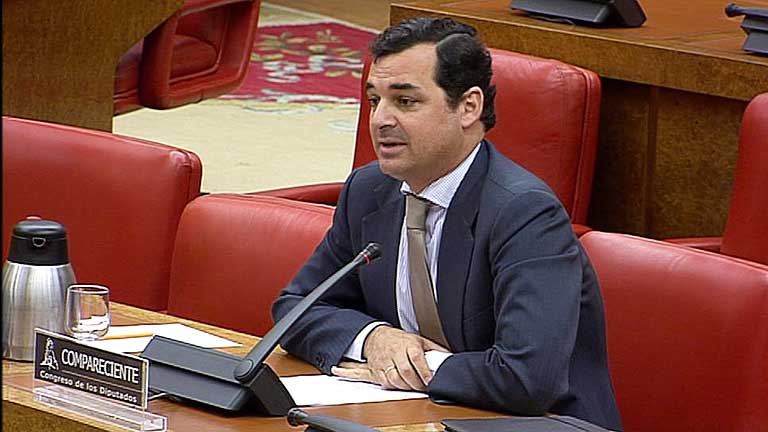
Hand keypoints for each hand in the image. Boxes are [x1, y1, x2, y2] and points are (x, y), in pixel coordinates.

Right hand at [331, 326, 447, 390]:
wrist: (377, 334)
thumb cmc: (399, 339)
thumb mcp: (420, 340)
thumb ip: (434, 350)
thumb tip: (450, 357)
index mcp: (408, 345)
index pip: (417, 360)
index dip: (424, 373)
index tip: (430, 381)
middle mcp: (394, 353)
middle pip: (405, 372)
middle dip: (415, 383)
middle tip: (422, 388)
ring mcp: (381, 362)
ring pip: (392, 379)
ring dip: (402, 386)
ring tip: (409, 388)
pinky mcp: (372, 369)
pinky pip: (369, 376)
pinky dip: (362, 378)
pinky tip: (339, 371)